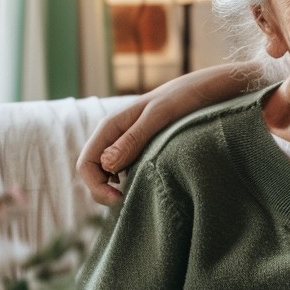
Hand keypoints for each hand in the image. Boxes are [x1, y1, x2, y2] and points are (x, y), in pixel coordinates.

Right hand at [77, 64, 261, 203]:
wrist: (203, 88)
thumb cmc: (183, 98)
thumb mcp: (159, 117)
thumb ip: (133, 139)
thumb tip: (107, 165)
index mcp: (111, 126)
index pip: (86, 164)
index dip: (95, 186)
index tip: (118, 198)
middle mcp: (114, 135)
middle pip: (93, 171)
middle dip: (102, 190)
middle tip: (126, 201)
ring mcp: (125, 142)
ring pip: (107, 172)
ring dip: (114, 187)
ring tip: (135, 193)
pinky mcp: (140, 147)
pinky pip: (124, 168)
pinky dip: (128, 180)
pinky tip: (144, 183)